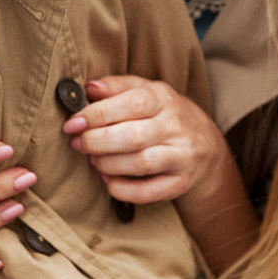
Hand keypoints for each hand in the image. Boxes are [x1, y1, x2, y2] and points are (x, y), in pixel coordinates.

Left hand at [62, 76, 227, 205]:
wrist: (206, 145)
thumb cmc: (163, 115)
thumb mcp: (145, 91)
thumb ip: (116, 86)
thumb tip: (88, 88)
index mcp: (164, 98)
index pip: (131, 104)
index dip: (96, 115)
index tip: (72, 124)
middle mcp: (176, 126)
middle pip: (133, 136)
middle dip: (97, 142)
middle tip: (78, 144)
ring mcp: (182, 156)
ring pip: (140, 164)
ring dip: (107, 164)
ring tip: (94, 160)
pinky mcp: (181, 183)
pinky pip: (148, 192)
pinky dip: (122, 189)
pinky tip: (109, 179)